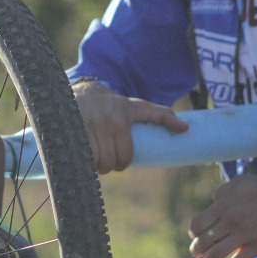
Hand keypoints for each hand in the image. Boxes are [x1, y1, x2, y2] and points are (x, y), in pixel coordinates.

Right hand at [72, 81, 187, 174]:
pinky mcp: (71, 131)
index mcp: (123, 117)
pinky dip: (81, 163)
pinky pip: (79, 158)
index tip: (119, 162)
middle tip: (105, 160)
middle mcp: (105, 121)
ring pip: (94, 162)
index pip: (125, 155)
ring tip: (93, 159)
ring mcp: (86, 125)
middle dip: (107, 166)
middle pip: (109, 161)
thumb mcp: (136, 106)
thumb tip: (185, 129)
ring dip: (94, 166)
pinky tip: (81, 158)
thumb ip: (160, 115)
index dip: (122, 163)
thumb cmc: (114, 104)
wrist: (84, 90)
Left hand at [187, 174, 256, 257]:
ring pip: (216, 254)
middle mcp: (229, 221)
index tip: (195, 236)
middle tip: (196, 254)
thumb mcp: (239, 182)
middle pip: (204, 241)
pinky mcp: (256, 247)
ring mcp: (243, 235)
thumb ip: (222, 192)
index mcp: (223, 205)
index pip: (198, 224)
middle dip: (197, 250)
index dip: (194, 233)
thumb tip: (213, 201)